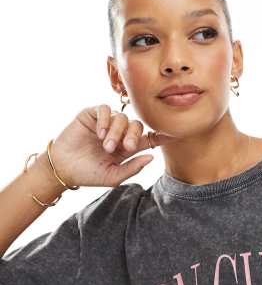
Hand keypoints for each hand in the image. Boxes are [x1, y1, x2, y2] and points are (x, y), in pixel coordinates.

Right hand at [46, 104, 171, 187]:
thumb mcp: (113, 176)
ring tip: (106, 147)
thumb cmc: (89, 174)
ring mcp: (105, 122)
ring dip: (117, 132)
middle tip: (126, 148)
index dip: (161, 135)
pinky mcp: (91, 114)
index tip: (174, 134)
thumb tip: (152, 157)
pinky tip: (100, 133)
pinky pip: (104, 108)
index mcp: (127, 148)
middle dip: (135, 136)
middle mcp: (119, 133)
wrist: (64, 168)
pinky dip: (105, 119)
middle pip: (137, 125)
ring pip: (122, 118)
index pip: (149, 139)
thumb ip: (133, 167)